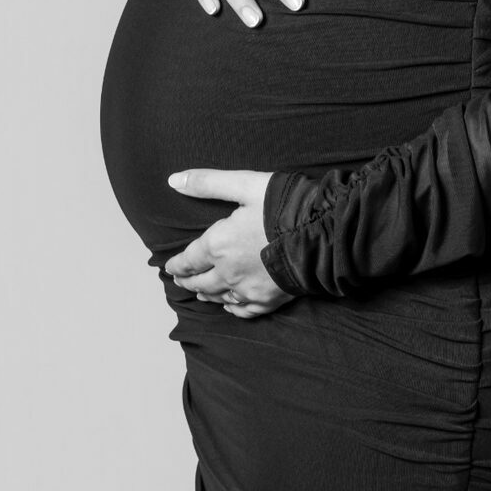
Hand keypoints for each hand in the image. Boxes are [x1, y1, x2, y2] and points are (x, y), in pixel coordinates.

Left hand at [165, 168, 297, 316]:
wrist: (321, 234)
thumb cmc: (283, 206)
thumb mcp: (244, 185)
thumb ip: (207, 183)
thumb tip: (173, 180)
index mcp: (218, 245)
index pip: (188, 261)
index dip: (177, 265)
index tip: (169, 267)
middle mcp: (228, 273)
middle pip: (200, 283)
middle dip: (187, 281)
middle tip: (180, 281)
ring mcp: (249, 289)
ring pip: (219, 297)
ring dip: (206, 295)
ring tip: (200, 294)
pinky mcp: (269, 300)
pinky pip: (243, 310)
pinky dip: (232, 308)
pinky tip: (230, 305)